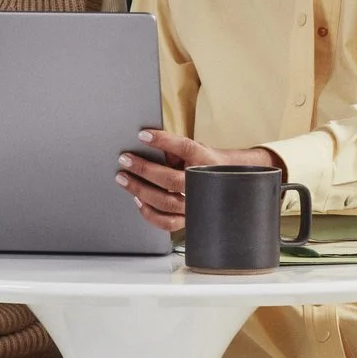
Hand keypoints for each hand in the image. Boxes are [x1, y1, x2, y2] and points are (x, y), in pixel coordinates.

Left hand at [115, 129, 284, 233]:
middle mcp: (202, 183)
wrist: (232, 181)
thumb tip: (147, 142)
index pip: (184, 147)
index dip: (163, 140)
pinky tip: (138, 201)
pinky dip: (149, 213)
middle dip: (143, 169)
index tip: (142, 135)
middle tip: (124, 160)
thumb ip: (175, 148)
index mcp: (205, 160)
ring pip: (166, 202)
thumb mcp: (197, 148)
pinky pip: (167, 222)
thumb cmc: (207, 162)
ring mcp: (196, 204)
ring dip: (140, 190)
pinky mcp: (189, 218)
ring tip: (124, 179)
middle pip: (170, 179)